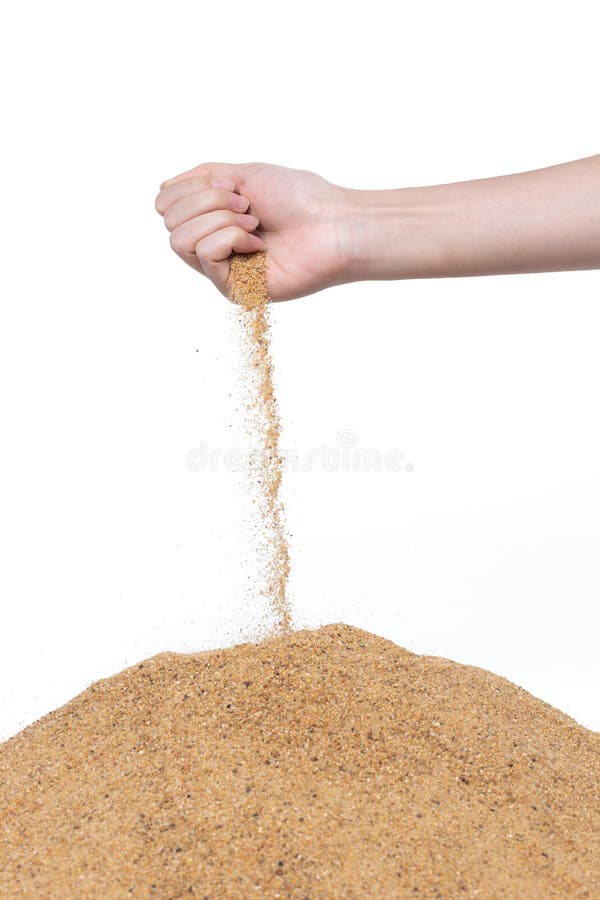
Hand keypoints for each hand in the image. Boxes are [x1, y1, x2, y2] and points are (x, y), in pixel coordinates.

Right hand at [155, 162, 353, 301]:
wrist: (334, 225)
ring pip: (179, 239)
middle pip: (169, 219)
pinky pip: (205, 254)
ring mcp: (221, 271)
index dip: (192, 186)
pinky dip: (231, 238)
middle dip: (208, 200)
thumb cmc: (300, 198)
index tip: (233, 186)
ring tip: (254, 223)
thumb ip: (201, 178)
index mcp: (212, 219)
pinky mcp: (233, 290)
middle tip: (247, 206)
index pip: (165, 202)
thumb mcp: (244, 173)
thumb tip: (163, 189)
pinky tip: (259, 243)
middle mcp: (212, 246)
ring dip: (219, 219)